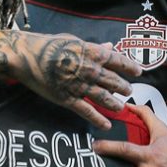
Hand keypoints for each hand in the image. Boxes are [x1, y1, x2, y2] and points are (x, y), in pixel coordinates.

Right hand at [12, 35, 141, 129]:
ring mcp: (80, 86)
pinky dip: (99, 119)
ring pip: (104, 98)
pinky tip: (107, 125)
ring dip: (115, 104)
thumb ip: (94, 47)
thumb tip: (110, 46)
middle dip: (124, 87)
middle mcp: (90, 70)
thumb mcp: (74, 40)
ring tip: (121, 107)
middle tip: (128, 90)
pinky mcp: (68, 99)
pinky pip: (87, 111)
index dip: (129, 67)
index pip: (118, 61)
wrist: (28, 57)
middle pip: (114, 81)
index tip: (138, 71)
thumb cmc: (49, 45)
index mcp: (92, 53)